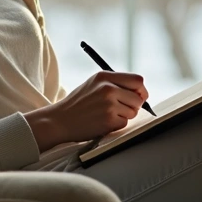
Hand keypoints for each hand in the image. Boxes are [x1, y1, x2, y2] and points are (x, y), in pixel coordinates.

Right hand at [25, 71, 148, 151]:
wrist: (59, 120)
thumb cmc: (78, 103)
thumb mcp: (94, 84)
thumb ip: (115, 83)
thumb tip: (140, 90)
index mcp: (105, 76)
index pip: (137, 80)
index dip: (141, 90)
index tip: (139, 96)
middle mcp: (108, 88)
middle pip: (139, 97)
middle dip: (134, 105)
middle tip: (122, 109)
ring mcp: (108, 104)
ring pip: (133, 112)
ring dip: (124, 116)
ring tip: (107, 114)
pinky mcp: (108, 120)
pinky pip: (124, 123)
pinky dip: (117, 125)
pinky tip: (103, 122)